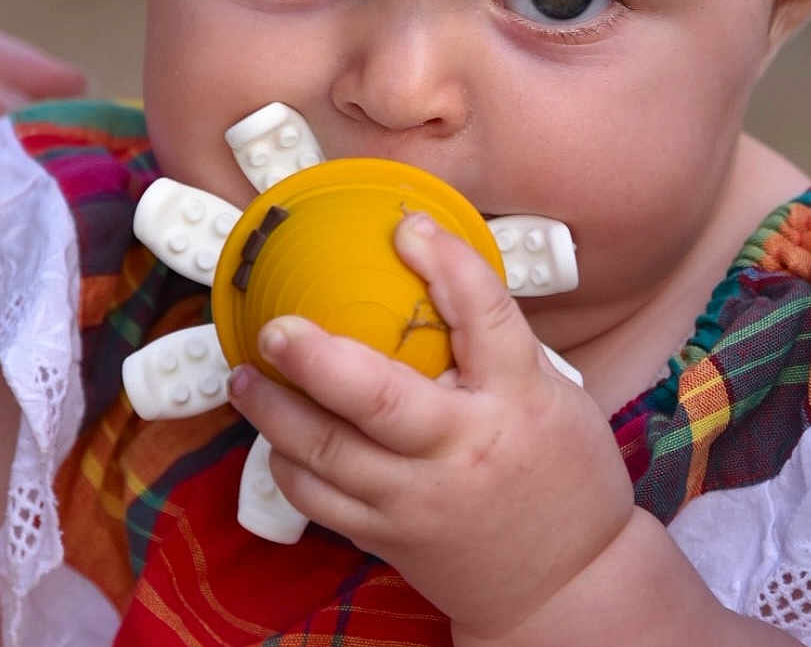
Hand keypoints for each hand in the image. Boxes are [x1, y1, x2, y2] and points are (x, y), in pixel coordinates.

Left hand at [229, 212, 633, 640]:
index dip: (446, 263)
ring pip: (328, 455)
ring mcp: (417, 499)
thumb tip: (435, 271)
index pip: (483, 316)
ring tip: (245, 375)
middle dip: (316, 359)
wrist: (566, 584)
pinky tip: (275, 433)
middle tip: (276, 328)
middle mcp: (461, 447)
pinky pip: (319, 501)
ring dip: (275, 411)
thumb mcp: (550, 391)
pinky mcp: (387, 536)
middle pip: (378, 398)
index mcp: (516, 397)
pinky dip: (287, 464)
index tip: (407, 227)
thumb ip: (494, 342)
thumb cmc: (564, 473)